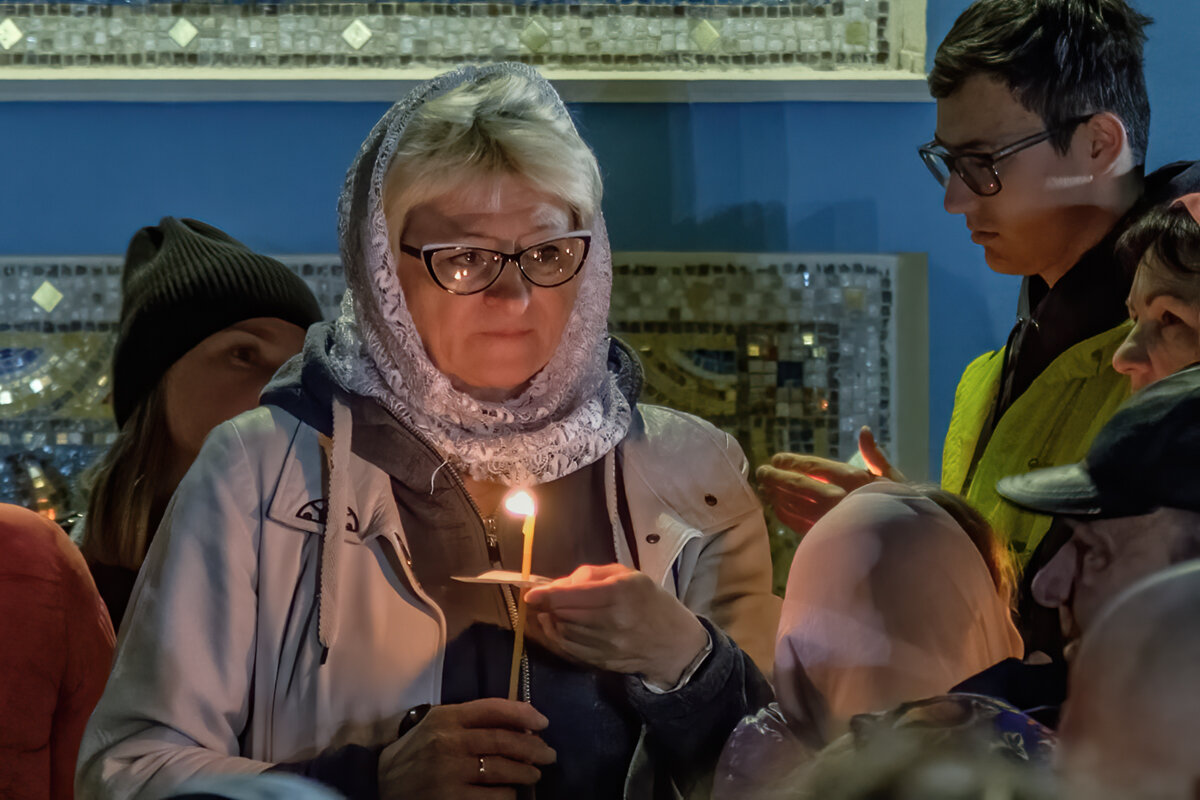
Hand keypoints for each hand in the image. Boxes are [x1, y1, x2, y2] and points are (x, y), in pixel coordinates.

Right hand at [377, 698, 555, 799]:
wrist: (380, 783)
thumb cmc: (416, 750)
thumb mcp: (437, 724)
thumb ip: (471, 720)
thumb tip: (520, 723)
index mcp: (447, 717)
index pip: (493, 709)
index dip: (524, 713)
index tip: (544, 722)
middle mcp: (449, 742)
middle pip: (503, 741)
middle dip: (533, 747)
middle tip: (549, 754)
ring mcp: (449, 773)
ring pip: (502, 770)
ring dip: (525, 773)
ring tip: (534, 774)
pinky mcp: (450, 799)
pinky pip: (492, 797)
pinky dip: (506, 795)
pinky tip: (510, 794)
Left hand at [524, 564, 708, 687]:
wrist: (674, 644)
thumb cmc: (651, 602)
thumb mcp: (629, 575)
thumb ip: (592, 575)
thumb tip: (560, 584)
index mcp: (620, 593)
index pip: (573, 596)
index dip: (547, 595)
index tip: (531, 594)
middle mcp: (612, 620)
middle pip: (564, 614)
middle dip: (547, 606)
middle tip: (541, 599)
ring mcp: (607, 645)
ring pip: (564, 633)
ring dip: (550, 622)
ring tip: (549, 612)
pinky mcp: (602, 661)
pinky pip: (570, 650)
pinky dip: (557, 638)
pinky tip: (556, 628)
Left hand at [757, 428, 899, 533]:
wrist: (907, 537)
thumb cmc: (900, 502)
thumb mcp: (890, 475)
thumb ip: (873, 453)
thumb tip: (864, 431)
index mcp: (851, 478)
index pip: (813, 467)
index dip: (791, 462)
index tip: (776, 459)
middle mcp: (837, 497)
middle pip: (798, 484)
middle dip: (776, 477)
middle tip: (761, 472)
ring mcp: (829, 518)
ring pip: (794, 504)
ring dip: (776, 495)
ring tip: (764, 487)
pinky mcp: (826, 535)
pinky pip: (798, 524)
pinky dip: (784, 515)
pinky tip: (776, 508)